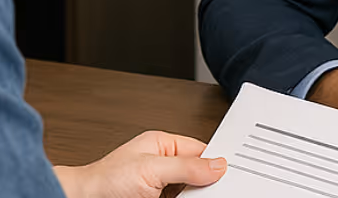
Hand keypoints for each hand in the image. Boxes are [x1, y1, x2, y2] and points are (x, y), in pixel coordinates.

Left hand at [55, 130, 226, 197]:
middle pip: (197, 172)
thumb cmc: (105, 181)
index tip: (233, 170)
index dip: (217, 159)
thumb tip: (216, 164)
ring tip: (203, 195)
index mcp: (162, 144)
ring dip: (197, 194)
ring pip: (190, 190)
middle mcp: (161, 164)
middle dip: (208, 181)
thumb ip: (186, 165)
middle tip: (221, 189)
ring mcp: (159, 185)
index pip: (200, 149)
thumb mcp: (152, 169)